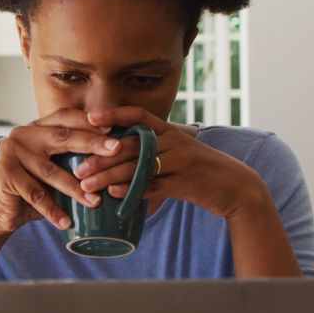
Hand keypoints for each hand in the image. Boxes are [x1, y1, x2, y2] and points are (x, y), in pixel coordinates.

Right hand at [0, 109, 120, 236]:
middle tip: (116, 150)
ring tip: (96, 201)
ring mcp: (12, 151)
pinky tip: (67, 222)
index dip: (90, 122)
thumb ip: (75, 160)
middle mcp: (24, 134)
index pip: (66, 117)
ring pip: (51, 170)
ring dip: (76, 188)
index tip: (114, 130)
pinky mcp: (4, 173)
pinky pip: (35, 194)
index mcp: (38, 127)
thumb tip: (118, 159)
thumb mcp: (56, 170)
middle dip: (92, 143)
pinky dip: (52, 210)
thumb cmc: (35, 190)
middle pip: (63, 137)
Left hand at [75, 107, 265, 219]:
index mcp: (170, 130)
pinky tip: (114, 196)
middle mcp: (174, 141)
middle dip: (101, 157)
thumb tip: (118, 153)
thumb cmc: (200, 169)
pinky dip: (132, 192)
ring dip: (109, 178)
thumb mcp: (178, 151)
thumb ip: (153, 149)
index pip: (138, 116)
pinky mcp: (184, 184)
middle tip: (78, 168)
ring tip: (88, 186)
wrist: (235, 186)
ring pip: (137, 168)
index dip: (114, 116)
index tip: (90, 118)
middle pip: (131, 146)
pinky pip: (153, 187)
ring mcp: (180, 162)